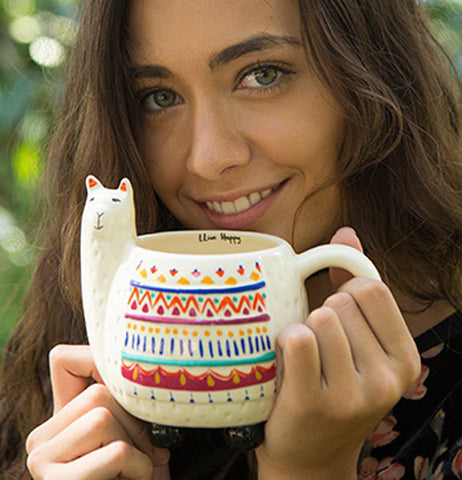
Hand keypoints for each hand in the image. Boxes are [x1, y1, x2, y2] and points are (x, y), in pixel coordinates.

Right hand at [26, 345, 169, 479]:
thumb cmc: (133, 475)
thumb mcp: (132, 431)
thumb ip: (124, 402)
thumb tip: (135, 368)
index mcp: (59, 420)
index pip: (63, 359)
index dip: (99, 363)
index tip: (128, 391)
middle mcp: (41, 437)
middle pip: (98, 393)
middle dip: (133, 421)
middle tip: (143, 450)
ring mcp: (42, 460)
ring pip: (104, 416)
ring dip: (136, 445)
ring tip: (137, 466)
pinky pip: (114, 451)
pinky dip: (139, 465)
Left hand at [256, 227, 420, 479]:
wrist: (309, 456)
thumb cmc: (332, 386)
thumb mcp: (357, 341)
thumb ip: (353, 283)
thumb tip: (346, 232)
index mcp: (405, 358)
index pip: (371, 289)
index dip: (345, 294)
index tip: (337, 316)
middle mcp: (388, 379)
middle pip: (341, 303)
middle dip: (322, 316)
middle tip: (319, 348)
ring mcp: (353, 395)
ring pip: (318, 319)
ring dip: (302, 331)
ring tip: (304, 360)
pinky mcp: (314, 403)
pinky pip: (297, 339)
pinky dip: (285, 343)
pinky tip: (287, 365)